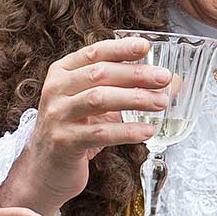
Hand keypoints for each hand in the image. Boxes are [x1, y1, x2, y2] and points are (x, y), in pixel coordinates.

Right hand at [0, 37, 170, 215]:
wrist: (44, 168)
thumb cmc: (75, 130)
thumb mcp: (95, 104)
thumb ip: (127, 89)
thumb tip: (172, 82)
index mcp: (61, 73)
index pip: (93, 53)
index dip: (120, 48)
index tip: (145, 46)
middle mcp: (55, 90)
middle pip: (99, 74)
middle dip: (135, 74)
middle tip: (163, 77)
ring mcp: (57, 115)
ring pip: (99, 99)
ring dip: (135, 99)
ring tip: (161, 102)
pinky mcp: (64, 141)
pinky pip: (100, 133)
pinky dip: (127, 131)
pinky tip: (147, 130)